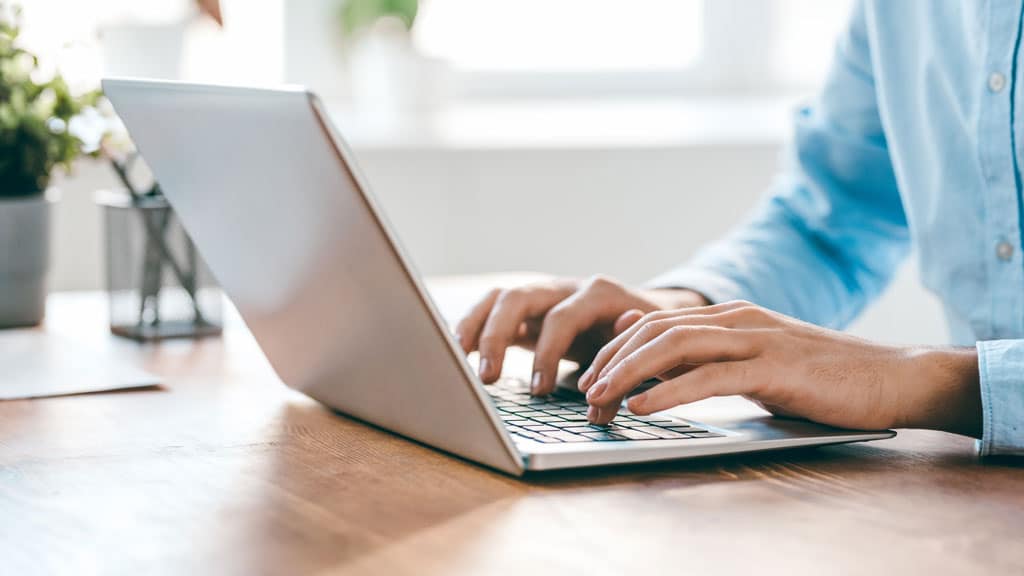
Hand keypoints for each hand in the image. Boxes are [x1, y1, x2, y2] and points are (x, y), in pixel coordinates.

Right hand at [454, 275, 707, 394]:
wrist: (651, 315)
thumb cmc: (647, 336)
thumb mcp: (648, 344)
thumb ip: (631, 353)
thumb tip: (620, 358)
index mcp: (597, 294)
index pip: (561, 318)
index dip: (547, 354)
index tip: (539, 391)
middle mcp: (565, 288)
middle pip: (518, 298)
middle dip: (497, 336)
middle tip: (488, 378)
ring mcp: (544, 296)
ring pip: (499, 298)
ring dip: (475, 326)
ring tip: (457, 358)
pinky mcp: (529, 311)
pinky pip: (493, 310)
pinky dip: (473, 326)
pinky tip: (457, 350)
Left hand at [578, 300, 982, 435]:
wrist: (892, 377)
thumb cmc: (823, 378)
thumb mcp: (755, 363)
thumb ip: (709, 356)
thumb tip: (653, 354)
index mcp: (731, 317)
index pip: (655, 324)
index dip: (615, 349)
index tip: (589, 377)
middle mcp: (737, 320)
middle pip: (655, 331)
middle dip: (611, 360)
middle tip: (583, 392)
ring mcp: (756, 339)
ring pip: (674, 347)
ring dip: (628, 374)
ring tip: (599, 398)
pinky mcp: (774, 367)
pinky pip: (709, 377)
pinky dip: (668, 392)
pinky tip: (642, 407)